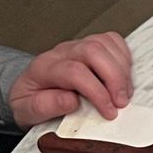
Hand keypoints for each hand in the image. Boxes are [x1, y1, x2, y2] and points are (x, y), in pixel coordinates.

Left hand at [8, 32, 132, 125]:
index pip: (75, 72)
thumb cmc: (33, 103)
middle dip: (114, 77)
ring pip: (104, 43)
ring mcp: (77, 46)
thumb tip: (71, 100)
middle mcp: (61, 52)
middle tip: (122, 101)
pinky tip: (123, 76)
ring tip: (124, 93)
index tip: (109, 111)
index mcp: (43, 68)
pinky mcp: (90, 45)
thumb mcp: (28, 112)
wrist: (30, 92)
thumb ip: (44, 107)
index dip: (97, 92)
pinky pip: (112, 40)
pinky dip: (124, 57)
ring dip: (122, 69)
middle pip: (93, 50)